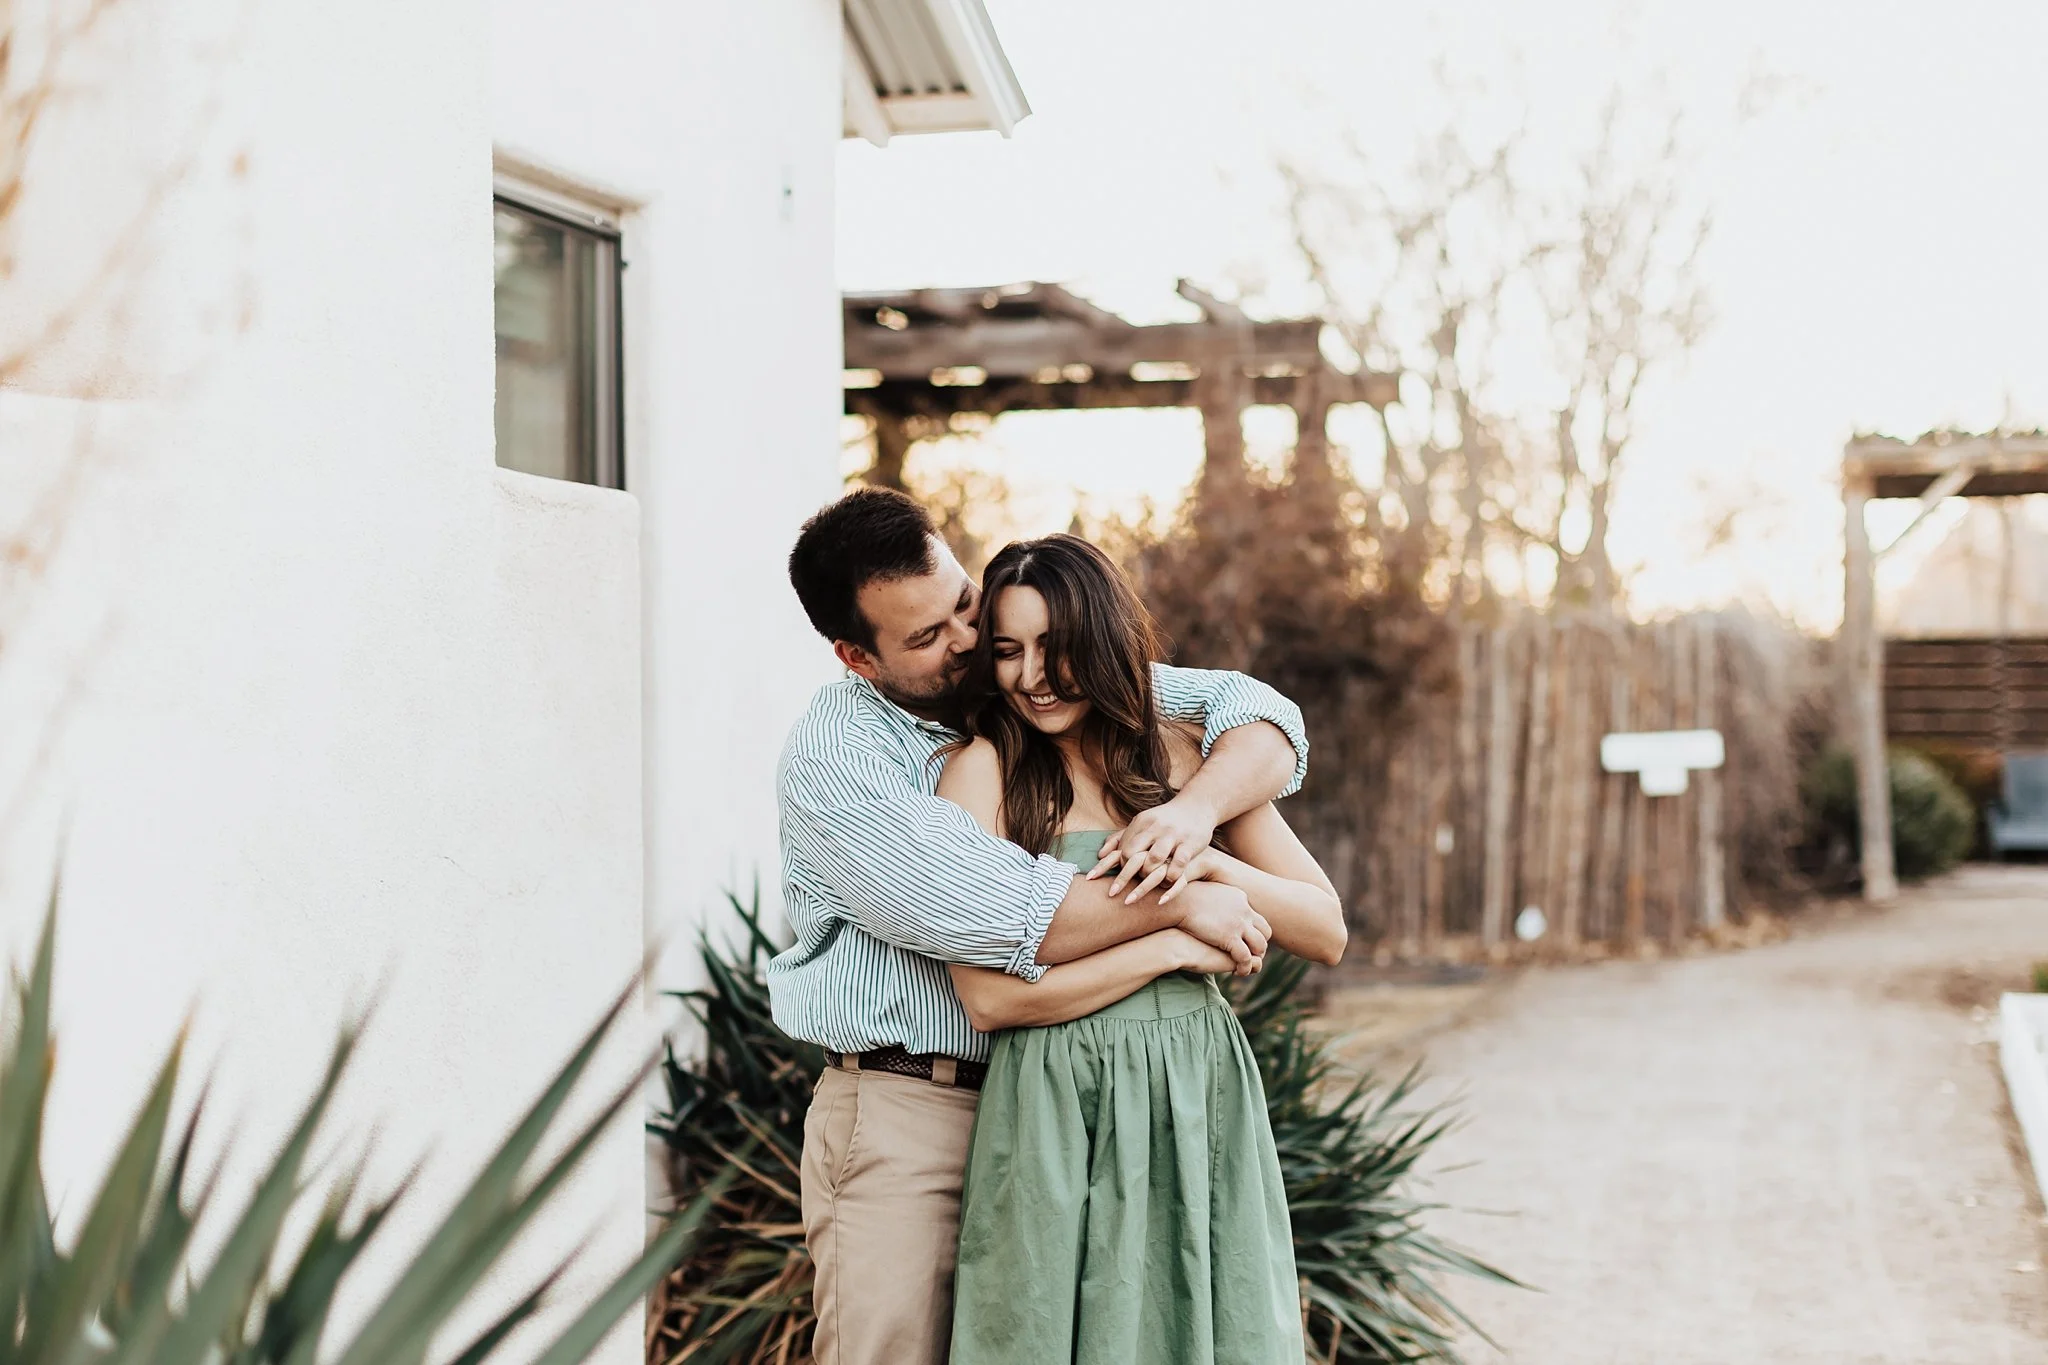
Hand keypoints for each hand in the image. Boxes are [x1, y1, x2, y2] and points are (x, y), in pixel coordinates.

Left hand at [1089, 793, 1218, 901]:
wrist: (1196, 806)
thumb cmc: (1163, 820)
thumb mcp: (1141, 823)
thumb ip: (1120, 838)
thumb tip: (1099, 855)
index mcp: (1142, 823)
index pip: (1123, 849)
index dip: (1118, 867)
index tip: (1113, 881)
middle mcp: (1156, 828)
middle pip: (1135, 854)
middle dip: (1126, 876)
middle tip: (1121, 892)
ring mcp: (1173, 835)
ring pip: (1155, 859)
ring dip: (1148, 877)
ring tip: (1146, 887)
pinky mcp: (1190, 844)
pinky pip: (1178, 864)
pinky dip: (1171, 878)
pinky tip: (1166, 886)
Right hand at [1170, 882, 1268, 976]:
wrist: (1179, 901)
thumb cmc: (1184, 897)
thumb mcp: (1205, 893)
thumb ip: (1215, 900)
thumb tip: (1212, 905)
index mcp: (1240, 898)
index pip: (1256, 918)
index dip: (1253, 932)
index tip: (1244, 942)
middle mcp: (1245, 911)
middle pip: (1265, 932)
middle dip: (1259, 946)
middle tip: (1249, 956)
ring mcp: (1240, 925)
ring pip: (1260, 946)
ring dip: (1256, 958)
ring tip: (1244, 966)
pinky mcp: (1231, 938)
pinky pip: (1247, 958)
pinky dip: (1245, 967)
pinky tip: (1237, 972)